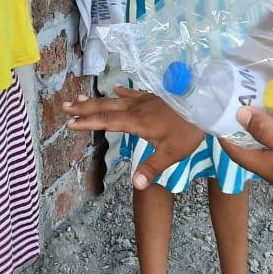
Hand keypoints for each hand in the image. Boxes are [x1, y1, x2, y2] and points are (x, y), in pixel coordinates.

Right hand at [62, 87, 204, 188]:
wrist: (207, 105)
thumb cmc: (190, 131)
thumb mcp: (173, 154)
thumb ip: (152, 168)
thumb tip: (135, 185)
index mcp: (138, 122)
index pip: (107, 122)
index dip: (88, 123)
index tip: (70, 123)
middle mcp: (138, 108)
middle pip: (106, 107)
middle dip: (85, 108)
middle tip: (65, 106)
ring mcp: (146, 100)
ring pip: (116, 98)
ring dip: (97, 100)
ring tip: (80, 98)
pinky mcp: (155, 96)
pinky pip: (133, 92)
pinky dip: (121, 91)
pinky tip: (114, 88)